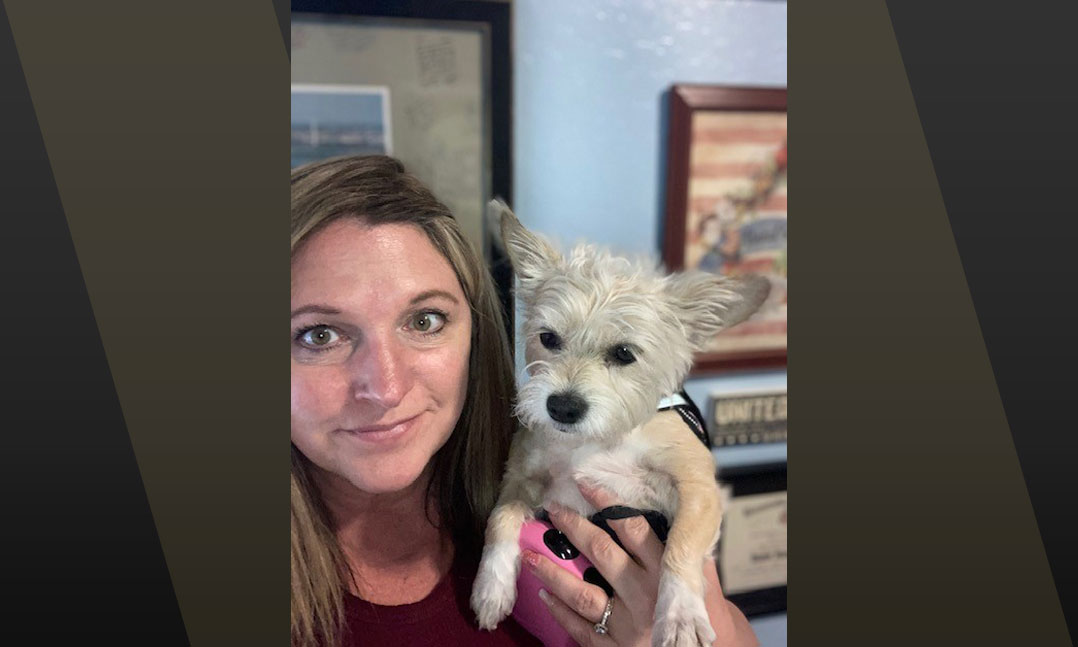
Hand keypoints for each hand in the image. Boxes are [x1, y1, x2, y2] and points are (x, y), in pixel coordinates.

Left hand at [521, 484, 758, 646]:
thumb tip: (684, 519)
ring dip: (552, 572)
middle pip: (602, 554)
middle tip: (553, 509)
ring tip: (529, 555)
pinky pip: (578, 628)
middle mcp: (645, 597)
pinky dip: (558, 610)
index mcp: (666, 574)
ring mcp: (626, 626)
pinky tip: (543, 594)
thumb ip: (691, 557)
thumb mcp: (707, 587)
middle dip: (574, 528)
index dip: (607, 503)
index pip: (633, 529)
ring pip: (581, 593)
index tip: (586, 484)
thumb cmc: (705, 624)